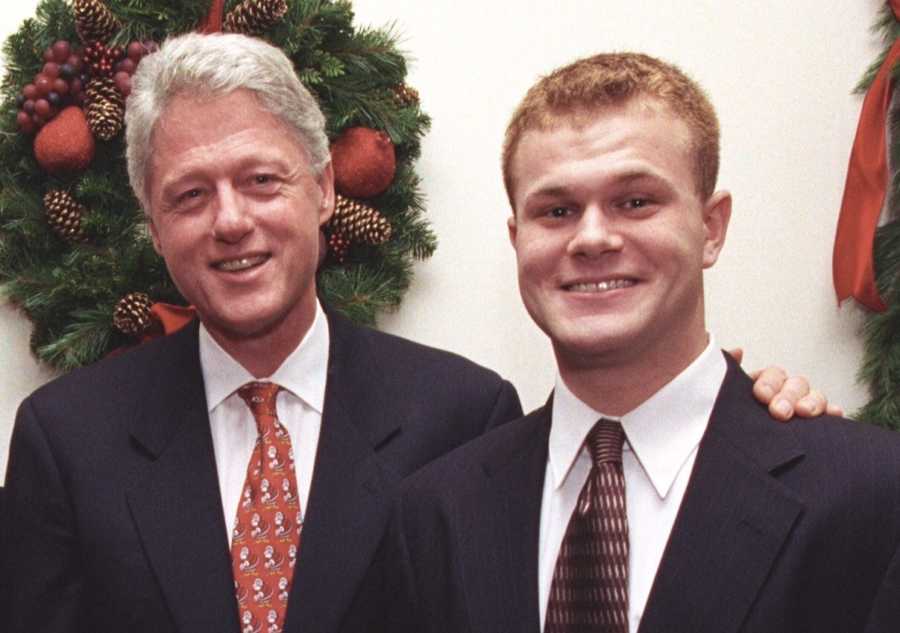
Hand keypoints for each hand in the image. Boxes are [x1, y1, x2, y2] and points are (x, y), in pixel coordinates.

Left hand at [727, 348, 843, 420]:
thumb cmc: (733, 422)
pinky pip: (829, 415)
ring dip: (812, 402)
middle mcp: (786, 393)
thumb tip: (738, 350)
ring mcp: (803, 408)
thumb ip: (727, 375)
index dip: (768, 382)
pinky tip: (835, 414)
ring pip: (814, 396)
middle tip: (780, 412)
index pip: (772, 375)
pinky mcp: (816, 426)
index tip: (761, 395)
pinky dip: (833, 413)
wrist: (741, 448)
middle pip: (795, 384)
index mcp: (765, 385)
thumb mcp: (725, 399)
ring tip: (805, 413)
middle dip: (788, 396)